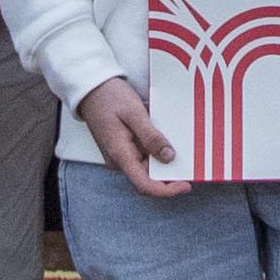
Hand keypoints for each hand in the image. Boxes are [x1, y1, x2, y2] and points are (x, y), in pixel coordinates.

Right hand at [81, 79, 189, 196]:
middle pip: (148, 178)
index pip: (144, 185)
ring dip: (162, 162)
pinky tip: (164, 140)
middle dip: (168, 175)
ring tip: (178, 146)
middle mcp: (119, 161)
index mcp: (120, 154)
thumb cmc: (109, 97)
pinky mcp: (123, 149)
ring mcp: (120, 156)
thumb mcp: (134, 113)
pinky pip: (142, 157)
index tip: (185, 185)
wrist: (91, 90)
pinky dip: (155, 152)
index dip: (167, 190)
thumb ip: (151, 136)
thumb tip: (168, 157)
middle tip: (188, 162)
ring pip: (146, 168)